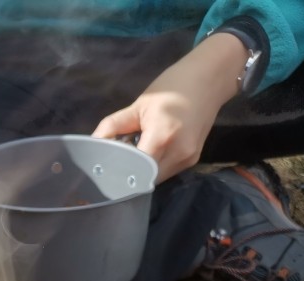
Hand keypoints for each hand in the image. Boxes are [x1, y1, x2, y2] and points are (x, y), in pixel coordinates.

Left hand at [93, 32, 249, 182]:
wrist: (210, 79)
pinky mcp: (192, 159)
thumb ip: (113, 126)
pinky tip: (146, 154)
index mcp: (163, 138)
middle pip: (145, 178)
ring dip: (141, 172)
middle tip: (113, 166)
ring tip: (130, 158)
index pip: (135, 169)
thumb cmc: (172, 87)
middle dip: (128, 174)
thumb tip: (93, 143)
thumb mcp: (138, 105)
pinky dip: (153, 167)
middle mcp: (178, 153)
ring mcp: (188, 159)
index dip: (119, 172)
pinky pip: (166, 171)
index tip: (104, 170)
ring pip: (156, 178)